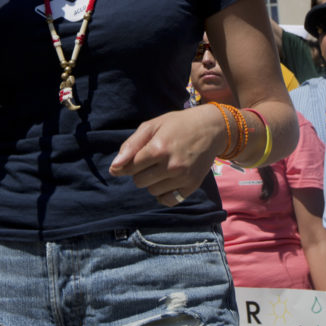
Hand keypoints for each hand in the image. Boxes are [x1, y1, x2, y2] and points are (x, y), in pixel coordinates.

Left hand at [109, 105, 224, 205]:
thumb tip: (114, 168)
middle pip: (139, 181)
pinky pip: (168, 200)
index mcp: (158, 148)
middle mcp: (170, 165)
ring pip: (152, 191)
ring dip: (153, 182)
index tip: (136, 157)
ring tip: (163, 167)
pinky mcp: (192, 186)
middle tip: (152, 160)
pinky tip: (168, 181)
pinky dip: (164, 194)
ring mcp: (182, 177)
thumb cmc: (177, 125)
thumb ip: (130, 146)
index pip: (130, 167)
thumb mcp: (152, 126)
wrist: (211, 128)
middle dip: (140, 172)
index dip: (129, 163)